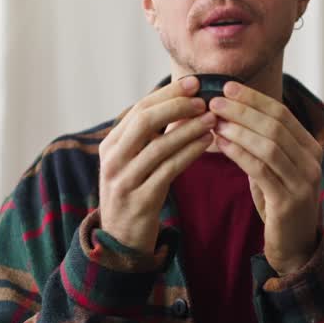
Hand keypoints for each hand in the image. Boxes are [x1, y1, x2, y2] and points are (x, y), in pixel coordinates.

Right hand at [99, 75, 216, 259]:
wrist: (121, 239)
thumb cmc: (135, 192)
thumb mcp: (133, 161)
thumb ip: (150, 136)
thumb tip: (182, 102)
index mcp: (110, 145)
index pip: (139, 109)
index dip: (167, 94)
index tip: (193, 83)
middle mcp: (112, 160)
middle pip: (145, 121)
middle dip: (177, 106)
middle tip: (204, 99)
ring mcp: (124, 181)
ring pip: (159, 146)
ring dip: (189, 129)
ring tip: (213, 119)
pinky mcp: (140, 200)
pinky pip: (169, 170)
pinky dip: (190, 153)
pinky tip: (207, 143)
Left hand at [209, 82, 323, 274]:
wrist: (295, 246)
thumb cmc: (279, 203)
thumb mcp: (275, 168)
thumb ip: (262, 144)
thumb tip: (230, 114)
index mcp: (311, 148)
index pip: (282, 114)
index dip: (254, 99)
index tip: (227, 87)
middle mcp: (312, 162)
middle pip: (275, 125)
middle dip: (243, 109)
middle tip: (215, 100)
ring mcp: (303, 182)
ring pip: (269, 145)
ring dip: (238, 129)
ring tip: (213, 120)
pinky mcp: (288, 201)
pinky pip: (261, 170)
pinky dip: (239, 153)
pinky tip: (220, 144)